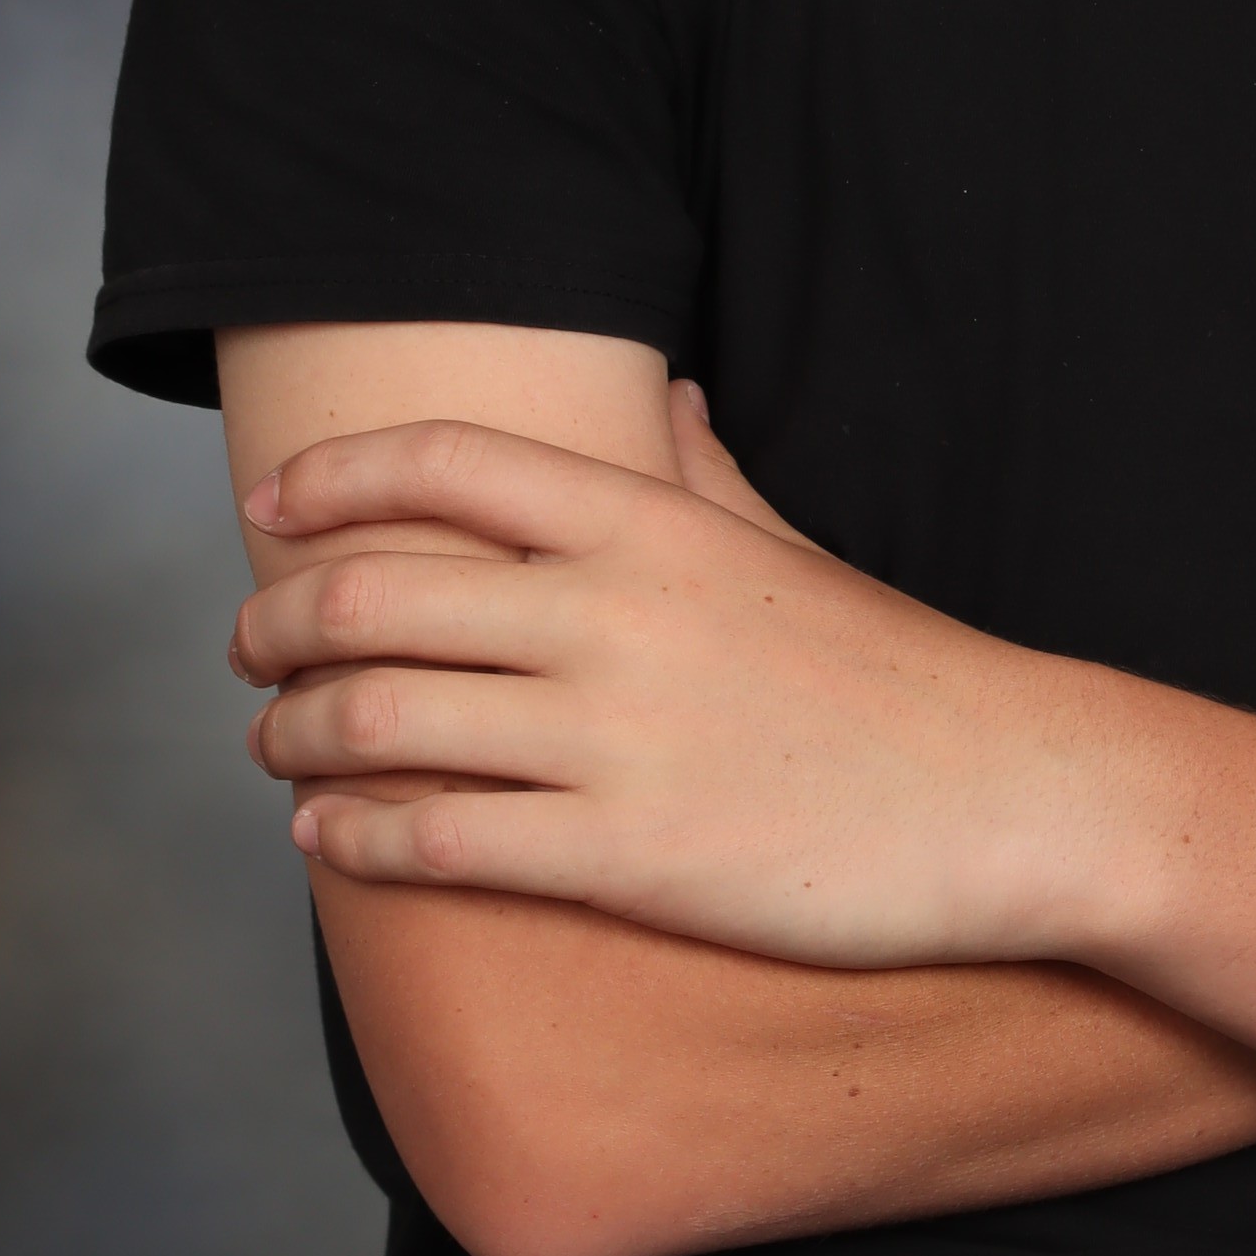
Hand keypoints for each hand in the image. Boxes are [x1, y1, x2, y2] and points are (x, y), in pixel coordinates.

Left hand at [227, 384, 1139, 963]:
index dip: (331, 478)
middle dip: (277, 622)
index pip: (442, 462)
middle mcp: (612, 613)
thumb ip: (699, 471)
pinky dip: (350, 837)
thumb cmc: (892, 671)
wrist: (1004, 792)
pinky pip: (434, 840)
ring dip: (292, 734)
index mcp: (648, 522)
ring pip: (379, 720)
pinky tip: (327, 838)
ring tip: (275, 746)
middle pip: (374, 592)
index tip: (273, 510)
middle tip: (251, 648)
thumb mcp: (784, 542)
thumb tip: (660, 401)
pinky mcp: (623, 855)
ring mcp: (612, 736)